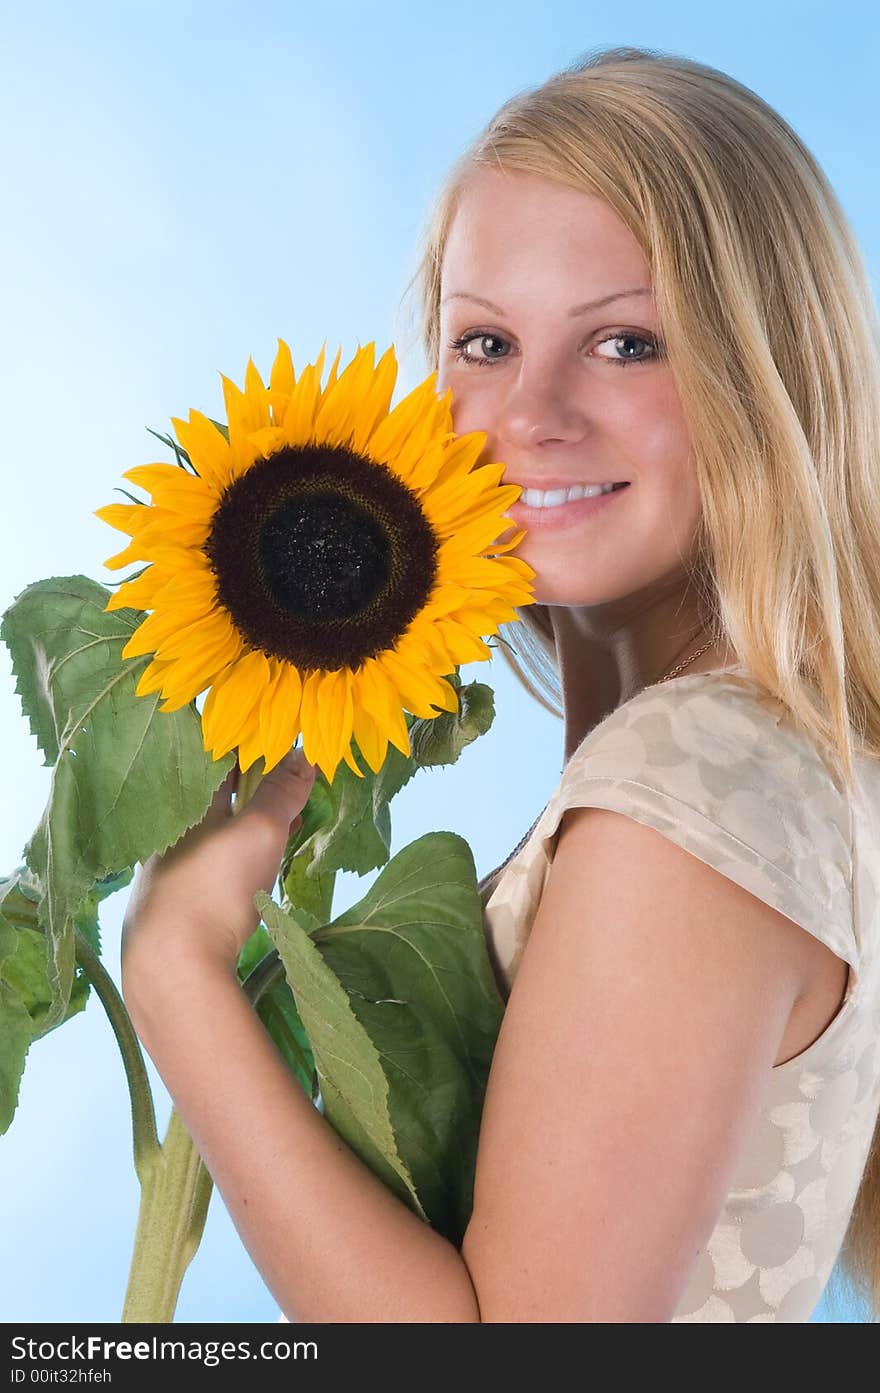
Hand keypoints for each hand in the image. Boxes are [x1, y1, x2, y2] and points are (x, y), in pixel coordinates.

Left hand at [120, 747, 317, 991]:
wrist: (174, 967)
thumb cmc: (214, 888)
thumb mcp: (260, 830)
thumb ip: (281, 791)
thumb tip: (305, 755)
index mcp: (185, 802)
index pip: (220, 758)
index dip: (256, 751)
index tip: (290, 750)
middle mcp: (171, 829)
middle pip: (219, 795)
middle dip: (260, 789)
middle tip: (297, 786)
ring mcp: (171, 865)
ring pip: (218, 832)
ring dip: (254, 825)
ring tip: (290, 825)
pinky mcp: (178, 899)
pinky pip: (215, 863)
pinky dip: (243, 856)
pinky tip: (261, 871)